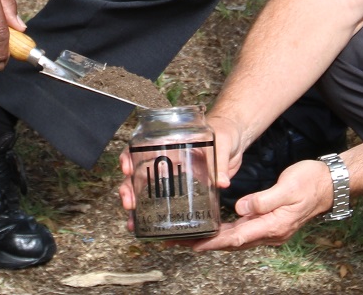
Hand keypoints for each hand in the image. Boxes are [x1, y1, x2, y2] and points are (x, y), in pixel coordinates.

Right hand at [118, 111, 252, 237]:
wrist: (236, 139)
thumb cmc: (225, 131)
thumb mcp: (222, 141)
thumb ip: (221, 161)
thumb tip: (221, 183)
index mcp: (170, 145)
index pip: (141, 148)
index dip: (128, 158)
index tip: (127, 169)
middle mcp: (167, 162)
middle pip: (138, 175)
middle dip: (129, 189)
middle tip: (129, 203)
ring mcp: (175, 178)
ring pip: (147, 193)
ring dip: (137, 208)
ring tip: (133, 223)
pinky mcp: (186, 192)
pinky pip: (168, 204)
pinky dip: (157, 217)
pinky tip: (149, 230)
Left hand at [191, 158, 334, 250]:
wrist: (330, 184)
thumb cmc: (310, 182)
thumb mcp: (288, 187)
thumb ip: (263, 199)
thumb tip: (240, 209)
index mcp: (274, 225)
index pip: (237, 237)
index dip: (214, 242)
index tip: (194, 246)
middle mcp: (270, 233)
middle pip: (232, 242)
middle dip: (206, 243)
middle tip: (180, 242)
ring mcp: (271, 230)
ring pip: (237, 239)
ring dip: (214, 240)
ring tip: (191, 238)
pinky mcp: (270, 223)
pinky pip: (244, 231)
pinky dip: (228, 232)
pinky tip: (216, 228)